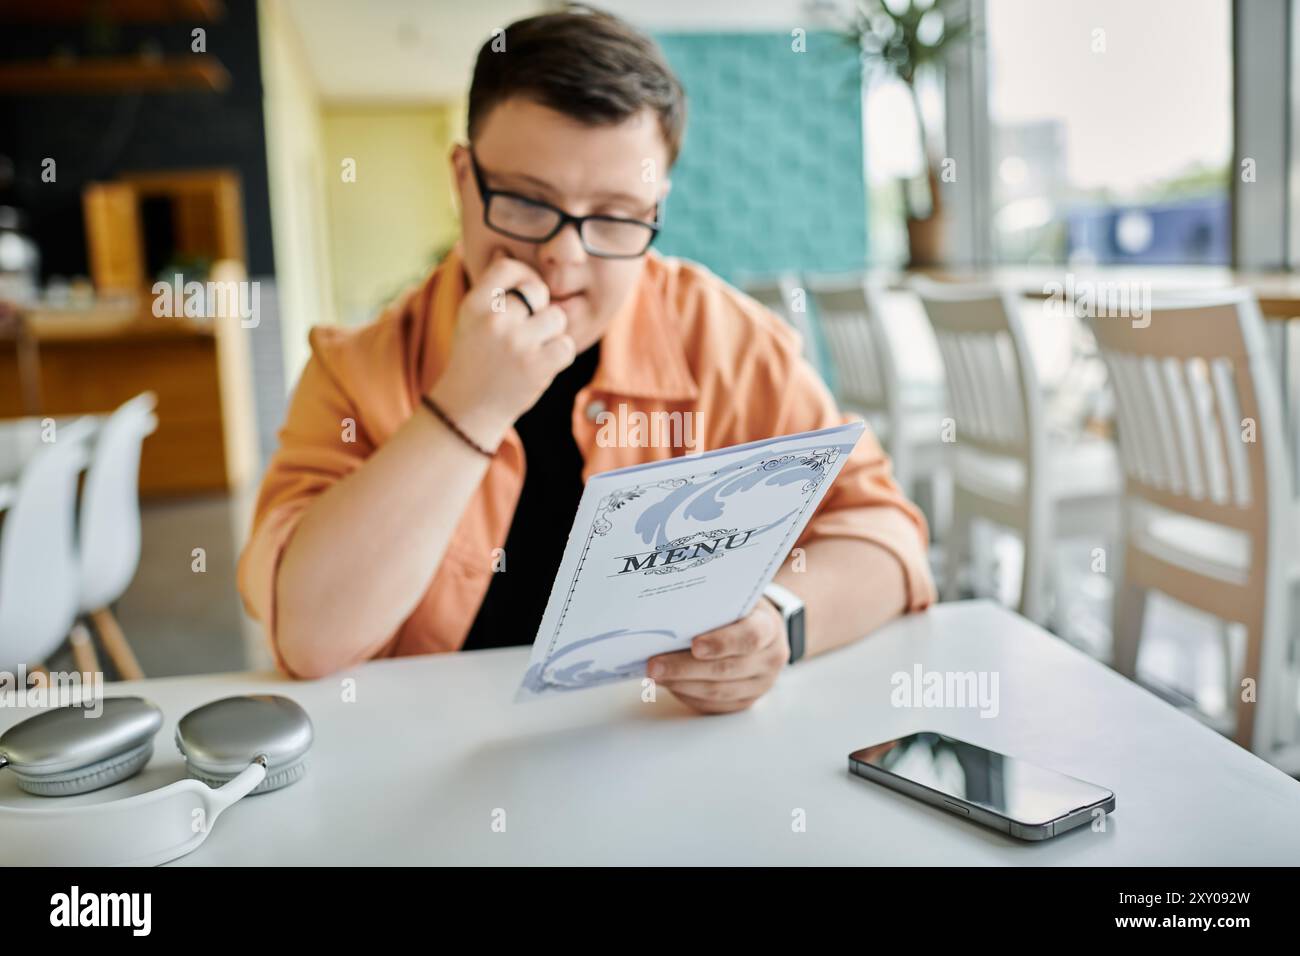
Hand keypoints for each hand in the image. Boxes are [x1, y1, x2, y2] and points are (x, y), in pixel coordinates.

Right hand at [429, 252, 574, 447]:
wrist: (468, 408)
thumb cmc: (475, 358)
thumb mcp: (471, 319)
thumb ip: (491, 289)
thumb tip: (504, 250)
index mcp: (474, 304)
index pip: (509, 267)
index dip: (523, 278)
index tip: (522, 299)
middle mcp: (493, 320)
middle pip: (538, 291)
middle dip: (539, 309)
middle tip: (525, 331)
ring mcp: (515, 343)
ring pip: (557, 318)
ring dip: (551, 335)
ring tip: (531, 351)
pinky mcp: (535, 366)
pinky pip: (566, 345)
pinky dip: (559, 356)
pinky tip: (541, 365)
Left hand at [646, 598, 789, 713]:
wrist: (761, 630)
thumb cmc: (739, 610)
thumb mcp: (733, 598)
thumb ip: (711, 606)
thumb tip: (667, 618)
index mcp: (769, 627)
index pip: (750, 637)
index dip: (722, 642)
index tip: (694, 645)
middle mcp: (770, 659)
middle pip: (727, 669)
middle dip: (685, 668)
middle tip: (654, 665)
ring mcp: (760, 684)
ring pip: (718, 692)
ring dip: (682, 684)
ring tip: (655, 675)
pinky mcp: (745, 701)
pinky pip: (714, 705)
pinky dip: (688, 695)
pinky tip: (669, 684)